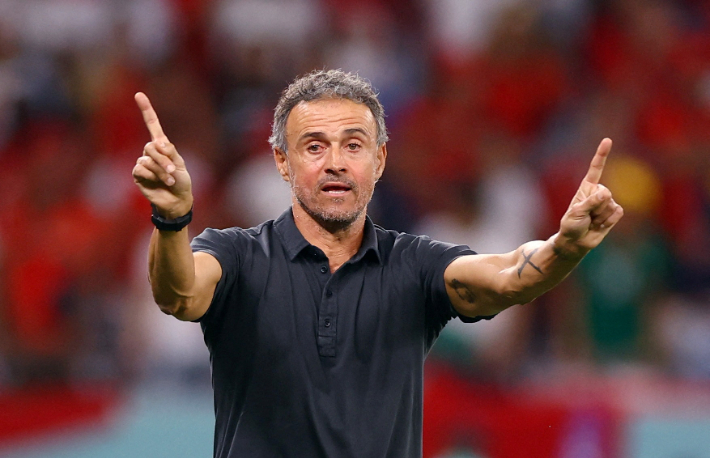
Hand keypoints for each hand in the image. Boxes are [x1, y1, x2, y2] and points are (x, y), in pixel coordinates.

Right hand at [132, 92, 192, 217]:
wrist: (177, 200)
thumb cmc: (182, 182)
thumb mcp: (181, 164)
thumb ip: (170, 152)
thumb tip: (158, 143)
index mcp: (162, 146)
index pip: (152, 125)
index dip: (146, 110)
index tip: (139, 94)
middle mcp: (151, 152)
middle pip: (151, 146)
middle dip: (163, 159)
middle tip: (173, 170)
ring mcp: (143, 163)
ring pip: (147, 159)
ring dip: (160, 170)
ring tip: (169, 180)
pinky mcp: (138, 175)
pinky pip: (140, 168)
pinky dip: (152, 175)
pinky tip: (158, 182)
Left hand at [557, 138, 623, 254]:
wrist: (576, 242)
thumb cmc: (571, 225)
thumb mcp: (576, 213)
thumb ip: (590, 202)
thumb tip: (606, 193)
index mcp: (586, 188)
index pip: (596, 168)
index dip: (602, 154)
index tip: (607, 140)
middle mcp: (598, 192)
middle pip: (605, 193)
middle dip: (595, 207)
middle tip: (586, 216)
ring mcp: (607, 202)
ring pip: (611, 205)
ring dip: (600, 216)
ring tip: (591, 221)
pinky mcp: (614, 213)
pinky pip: (617, 213)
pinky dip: (608, 221)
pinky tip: (600, 225)